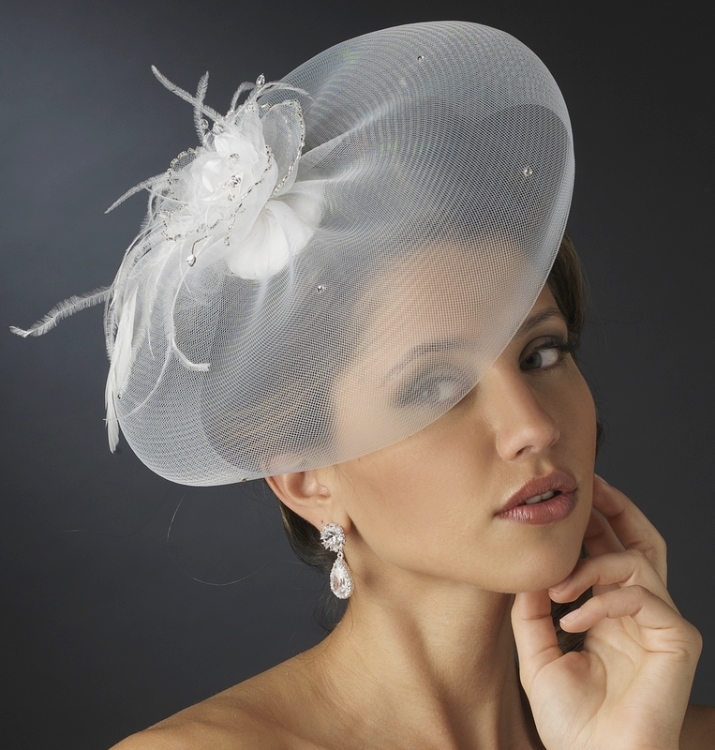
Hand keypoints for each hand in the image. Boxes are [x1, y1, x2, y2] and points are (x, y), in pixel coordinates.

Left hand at [511, 476, 701, 749]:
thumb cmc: (568, 718)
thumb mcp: (536, 650)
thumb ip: (532, 606)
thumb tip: (530, 565)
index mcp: (612, 614)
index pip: (611, 552)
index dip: (594, 521)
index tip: (568, 497)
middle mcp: (640, 613)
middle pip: (641, 542)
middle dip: (615, 509)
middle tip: (588, 485)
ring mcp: (663, 625)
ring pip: (638, 561)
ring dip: (592, 564)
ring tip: (559, 587)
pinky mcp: (679, 640)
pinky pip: (644, 595)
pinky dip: (604, 599)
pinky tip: (572, 619)